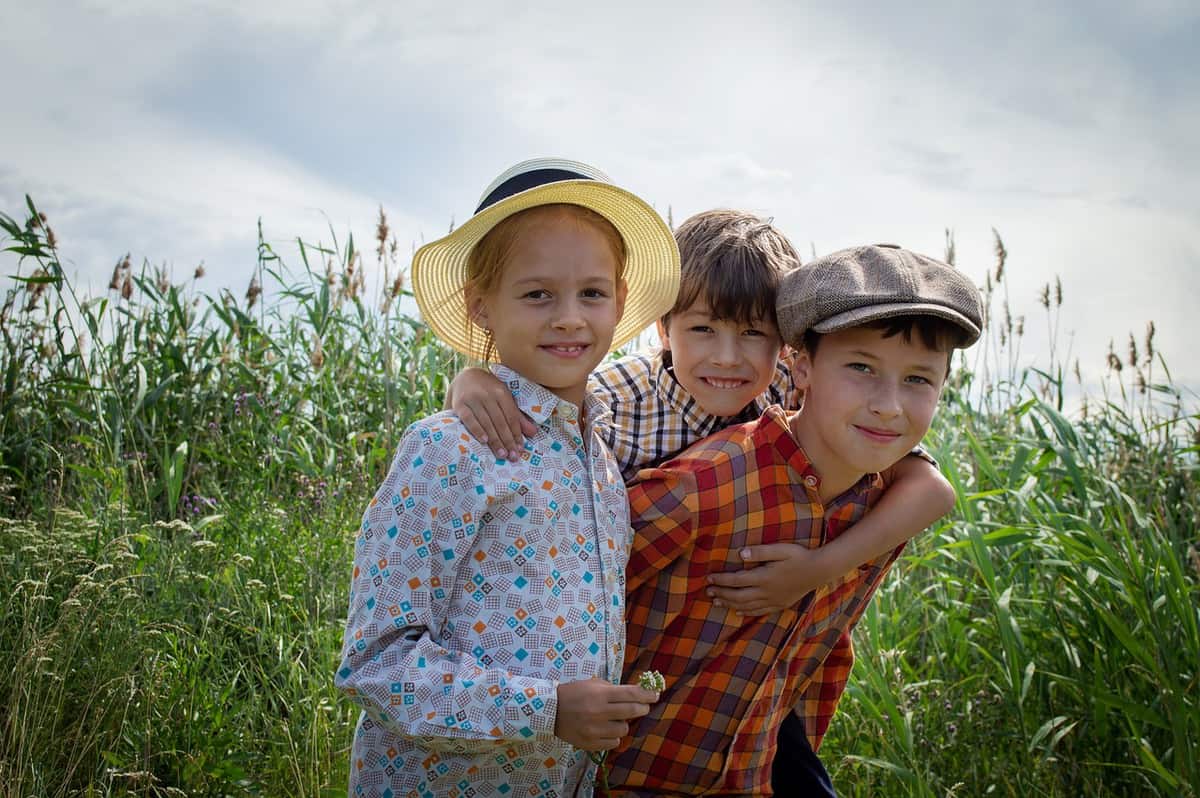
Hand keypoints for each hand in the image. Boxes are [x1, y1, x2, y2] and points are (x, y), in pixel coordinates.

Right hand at [449, 367, 537, 458]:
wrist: (464, 377)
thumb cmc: (488, 391)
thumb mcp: (504, 398)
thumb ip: (517, 416)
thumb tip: (533, 433)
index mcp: (501, 392)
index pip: (511, 416)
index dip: (516, 433)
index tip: (520, 449)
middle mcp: (487, 395)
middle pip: (500, 421)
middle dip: (507, 440)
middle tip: (512, 457)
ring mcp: (473, 399)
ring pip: (486, 422)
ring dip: (495, 440)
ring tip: (501, 454)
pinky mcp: (460, 404)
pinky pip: (469, 420)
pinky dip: (477, 430)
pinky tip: (484, 441)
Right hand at [554, 678, 658, 751]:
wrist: (549, 711)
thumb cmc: (574, 693)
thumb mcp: (593, 684)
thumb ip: (613, 689)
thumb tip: (637, 694)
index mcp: (599, 694)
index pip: (631, 693)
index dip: (646, 694)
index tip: (655, 694)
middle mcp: (598, 712)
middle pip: (631, 711)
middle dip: (642, 708)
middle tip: (644, 707)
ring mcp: (593, 730)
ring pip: (623, 730)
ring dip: (624, 724)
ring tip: (616, 719)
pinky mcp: (589, 743)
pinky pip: (613, 743)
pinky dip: (614, 737)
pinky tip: (606, 730)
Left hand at [705, 543, 827, 615]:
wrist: (819, 571)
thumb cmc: (799, 556)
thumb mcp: (780, 549)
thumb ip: (760, 552)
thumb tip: (740, 553)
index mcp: (764, 577)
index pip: (736, 580)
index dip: (721, 580)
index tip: (709, 578)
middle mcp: (766, 592)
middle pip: (738, 596)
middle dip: (722, 594)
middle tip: (708, 592)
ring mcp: (773, 600)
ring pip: (746, 606)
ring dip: (729, 604)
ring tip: (716, 602)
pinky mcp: (779, 604)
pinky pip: (759, 612)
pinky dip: (746, 612)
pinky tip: (738, 612)